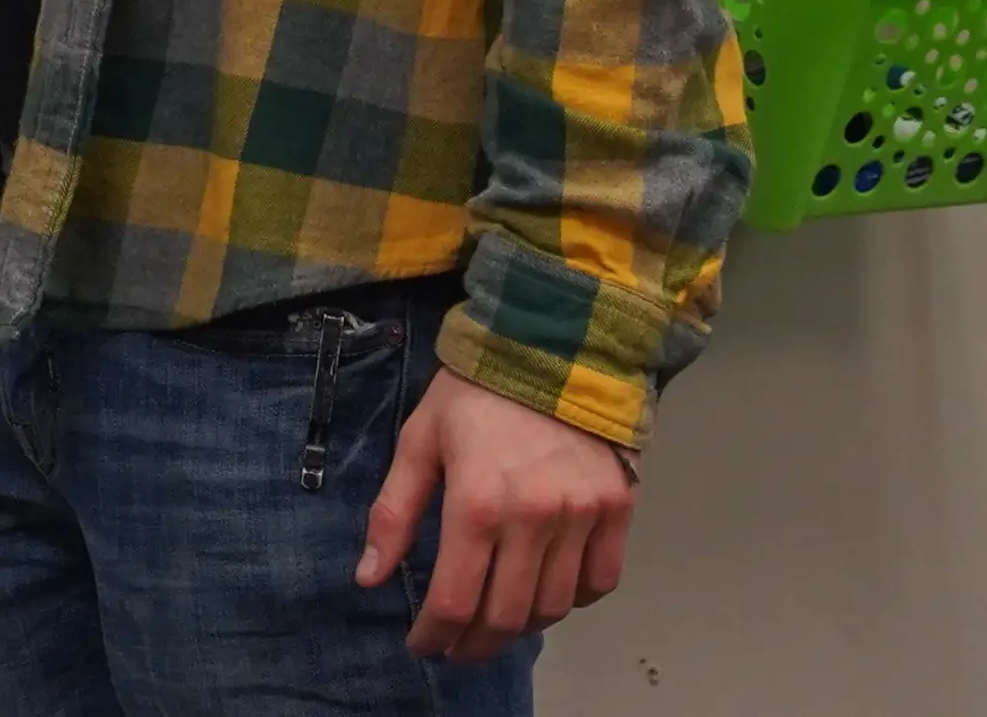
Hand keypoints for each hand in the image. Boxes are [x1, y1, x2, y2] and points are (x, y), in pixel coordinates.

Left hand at [357, 367, 633, 661]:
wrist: (554, 341)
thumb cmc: (477, 390)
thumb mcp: (420, 440)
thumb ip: (394, 512)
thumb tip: (369, 578)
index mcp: (477, 502)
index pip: (454, 599)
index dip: (434, 635)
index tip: (423, 644)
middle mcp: (533, 517)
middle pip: (505, 616)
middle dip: (474, 643)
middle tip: (457, 646)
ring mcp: (581, 516)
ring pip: (553, 606)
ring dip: (520, 626)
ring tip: (496, 620)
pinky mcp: (617, 508)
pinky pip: (600, 582)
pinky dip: (574, 600)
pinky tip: (547, 591)